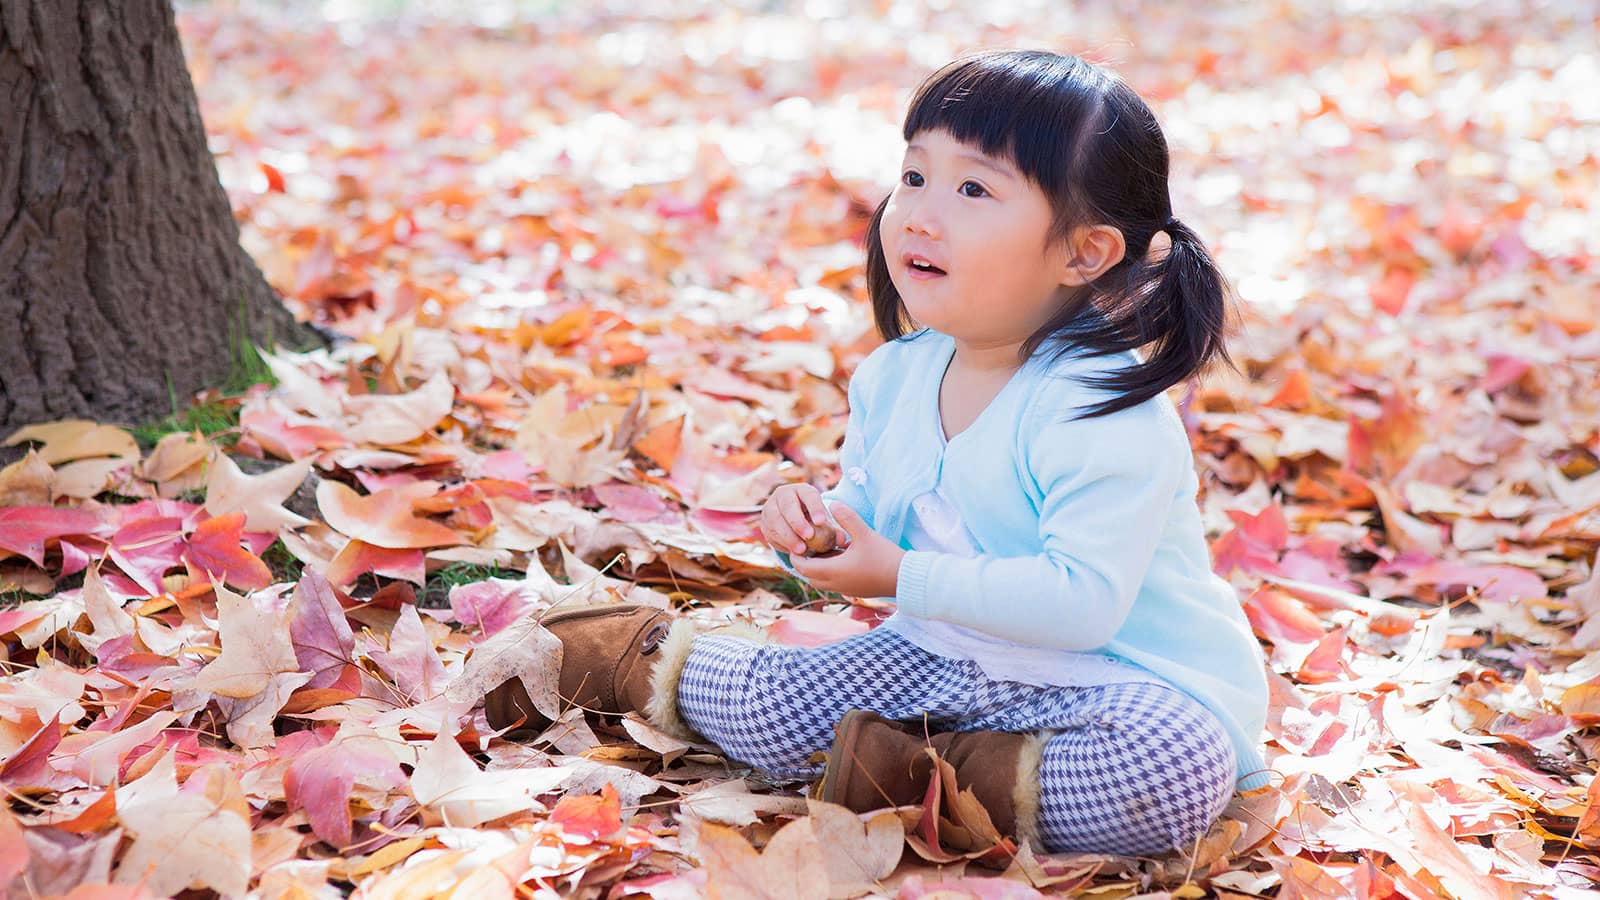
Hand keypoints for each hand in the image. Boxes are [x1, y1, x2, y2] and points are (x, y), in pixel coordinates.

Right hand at [761, 483, 836, 556]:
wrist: (793, 521)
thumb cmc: (813, 519)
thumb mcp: (823, 521)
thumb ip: (833, 530)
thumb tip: (843, 539)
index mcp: (802, 490)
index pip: (808, 495)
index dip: (815, 507)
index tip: (821, 522)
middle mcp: (783, 495)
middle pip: (788, 505)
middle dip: (798, 522)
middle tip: (809, 536)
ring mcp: (770, 508)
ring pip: (776, 520)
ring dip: (788, 536)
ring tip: (801, 549)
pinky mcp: (764, 523)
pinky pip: (770, 532)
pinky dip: (781, 542)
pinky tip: (792, 551)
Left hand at [790, 502, 904, 598]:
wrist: (905, 577)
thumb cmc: (884, 555)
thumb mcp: (864, 532)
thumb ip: (847, 517)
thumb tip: (832, 502)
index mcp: (834, 571)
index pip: (802, 567)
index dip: (796, 555)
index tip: (800, 541)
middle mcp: (835, 584)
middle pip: (808, 576)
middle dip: (805, 561)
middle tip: (809, 543)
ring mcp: (844, 589)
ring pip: (820, 581)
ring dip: (817, 567)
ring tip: (824, 548)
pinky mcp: (853, 590)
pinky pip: (832, 583)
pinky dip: (829, 572)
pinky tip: (840, 555)